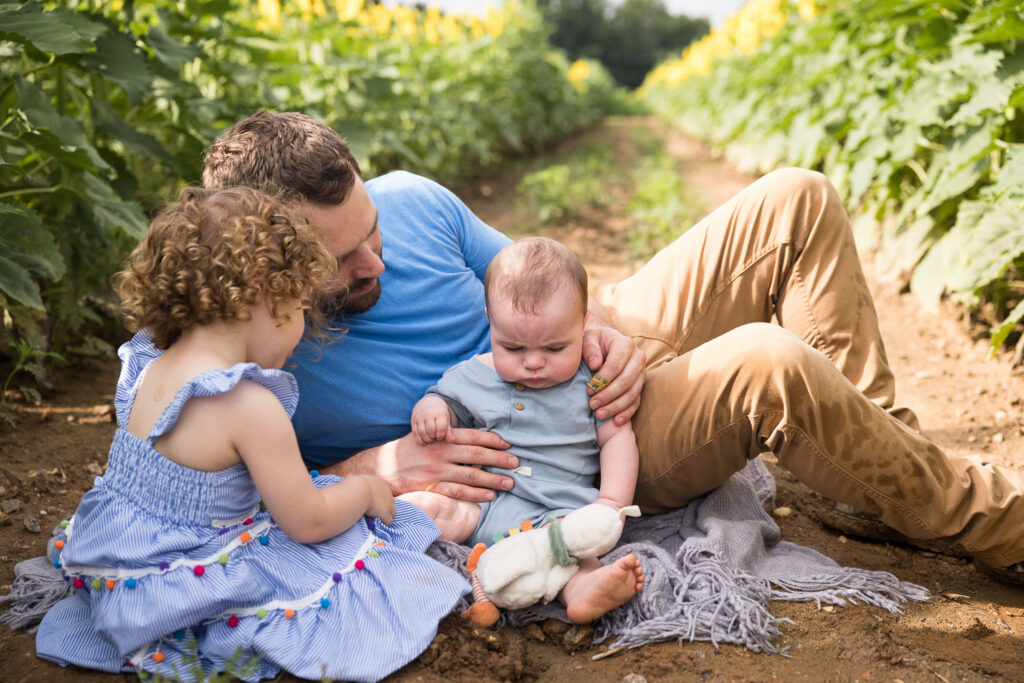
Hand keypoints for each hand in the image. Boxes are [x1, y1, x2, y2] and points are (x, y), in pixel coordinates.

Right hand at [337, 430, 516, 501]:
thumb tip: (471, 438)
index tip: (508, 444)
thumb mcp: (426, 436)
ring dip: (493, 479)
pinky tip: (490, 496)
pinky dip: (476, 494)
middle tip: (516, 462)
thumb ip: (447, 436)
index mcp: (442, 438)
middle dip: (499, 459)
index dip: (492, 440)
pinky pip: (459, 492)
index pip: (472, 437)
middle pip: (476, 455)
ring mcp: (437, 471)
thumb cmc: (409, 450)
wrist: (383, 467)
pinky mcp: (433, 487)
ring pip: (471, 475)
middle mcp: (442, 453)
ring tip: (510, 483)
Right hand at [354, 474, 396, 524]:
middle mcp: (387, 492)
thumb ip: (354, 480)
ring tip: (382, 520)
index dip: (379, 497)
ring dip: (388, 515)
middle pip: (390, 500)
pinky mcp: (386, 513)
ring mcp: (388, 503)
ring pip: (393, 511)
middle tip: (378, 511)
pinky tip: (381, 525)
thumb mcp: (355, 480)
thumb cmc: (354, 486)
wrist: (359, 492)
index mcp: (380, 483)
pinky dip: (385, 523)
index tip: (374, 501)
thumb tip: (349, 477)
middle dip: (385, 506)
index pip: (383, 490)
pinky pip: (388, 520)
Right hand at [411, 397, 454, 445]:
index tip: (441, 436)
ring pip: (422, 433)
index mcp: (439, 413)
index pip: (440, 428)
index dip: (441, 435)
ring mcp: (419, 417)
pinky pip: (415, 433)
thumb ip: (449, 431)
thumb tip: (452, 441)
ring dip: (427, 439)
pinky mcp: (413, 422)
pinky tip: (424, 442)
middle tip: (435, 437)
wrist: (428, 405)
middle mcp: (428, 414)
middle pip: (431, 430)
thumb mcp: (446, 420)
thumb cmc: (439, 415)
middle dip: (434, 437)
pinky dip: (420, 440)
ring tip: (431, 439)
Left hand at [582, 326, 645, 424]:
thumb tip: (595, 365)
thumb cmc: (593, 342)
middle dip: (608, 395)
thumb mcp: (588, 339)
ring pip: (632, 393)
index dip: (602, 380)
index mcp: (626, 344)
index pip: (616, 366)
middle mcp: (638, 357)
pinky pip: (637, 401)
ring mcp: (641, 372)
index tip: (588, 390)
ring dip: (615, 407)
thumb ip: (589, 348)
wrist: (603, 345)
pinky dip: (627, 412)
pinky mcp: (640, 385)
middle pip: (626, 381)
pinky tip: (616, 421)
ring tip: (598, 414)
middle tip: (591, 405)